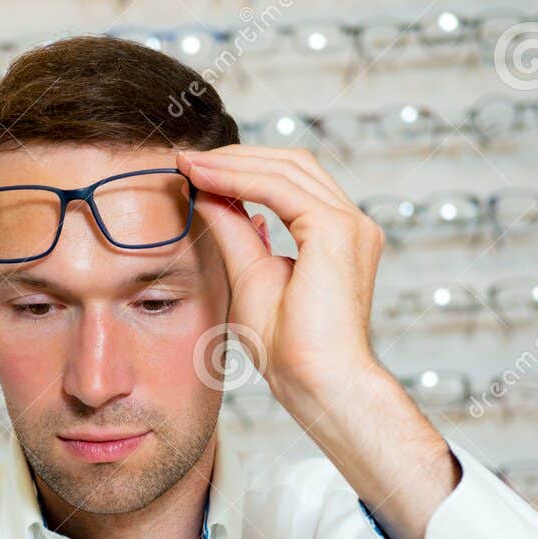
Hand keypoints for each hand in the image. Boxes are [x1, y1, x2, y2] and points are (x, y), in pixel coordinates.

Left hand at [176, 144, 385, 405]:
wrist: (317, 381)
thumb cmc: (290, 348)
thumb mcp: (249, 276)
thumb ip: (235, 232)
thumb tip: (210, 194)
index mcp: (335, 235)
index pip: (289, 182)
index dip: (242, 170)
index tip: (196, 171)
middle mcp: (350, 222)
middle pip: (291, 164)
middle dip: (236, 157)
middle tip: (187, 160)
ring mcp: (349, 223)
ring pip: (286, 168)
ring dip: (233, 162)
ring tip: (189, 164)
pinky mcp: (336, 229)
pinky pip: (280, 187)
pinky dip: (240, 179)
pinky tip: (206, 179)